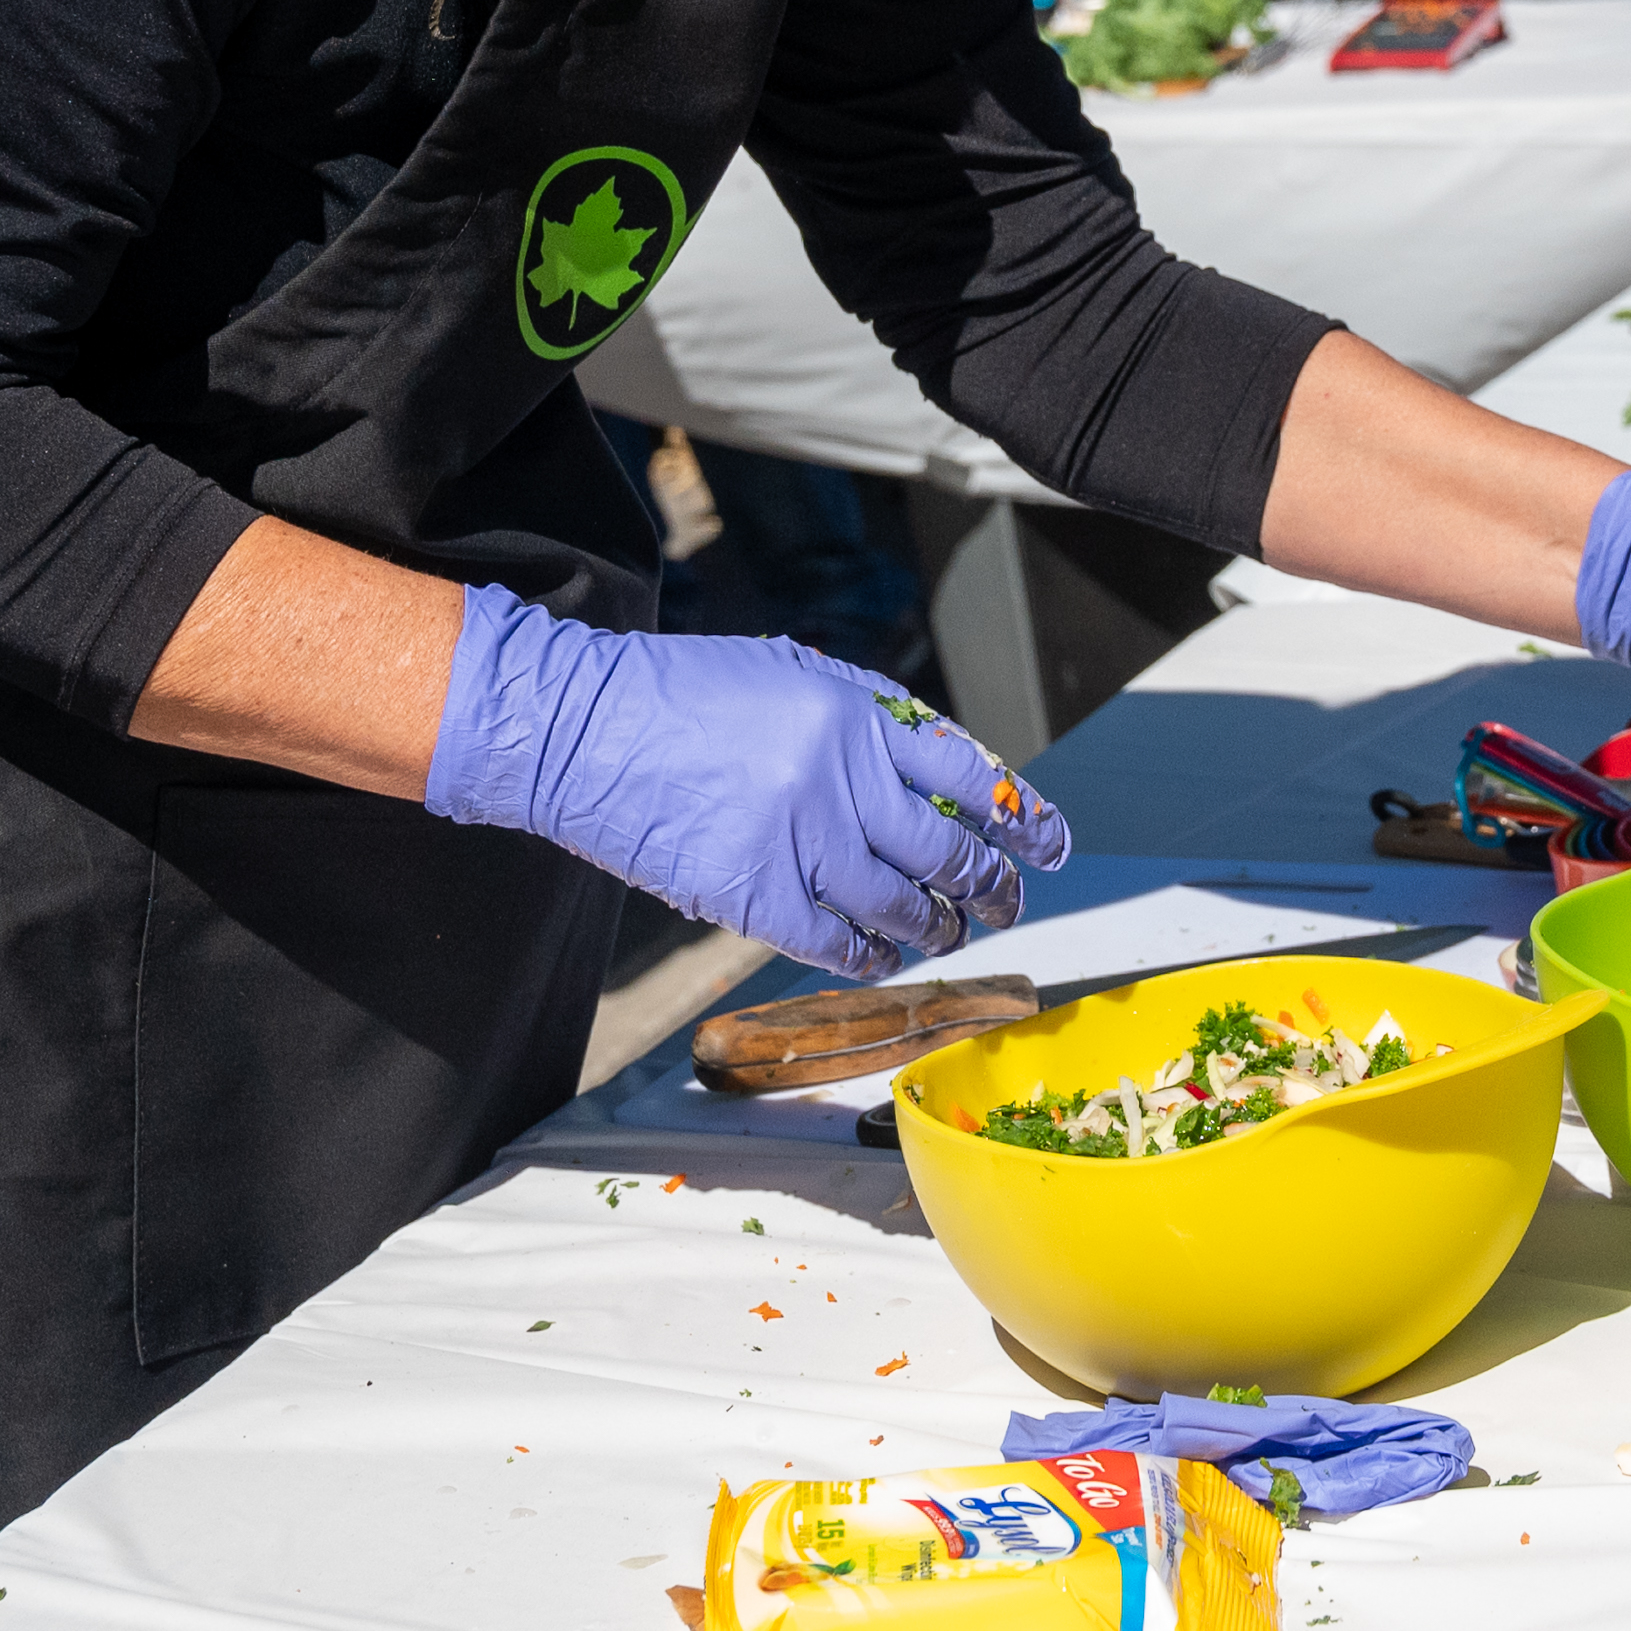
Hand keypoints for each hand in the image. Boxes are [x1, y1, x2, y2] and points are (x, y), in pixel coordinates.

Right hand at [426, 586, 1070, 979]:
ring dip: (937, 925)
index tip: (1051, 844)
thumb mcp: (791, 675)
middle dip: (991, 884)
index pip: (969, 773)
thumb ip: (865, 721)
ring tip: (953, 933)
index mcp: (857, 715)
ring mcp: (795, 838)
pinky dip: (869, 953)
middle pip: (947, 849)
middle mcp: (838, 778)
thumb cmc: (681, 694)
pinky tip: (885, 955)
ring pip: (900, 902)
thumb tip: (935, 776)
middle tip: (1008, 903)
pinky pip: (833, 939)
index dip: (1021, 816)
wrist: (579, 726)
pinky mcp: (748, 893)